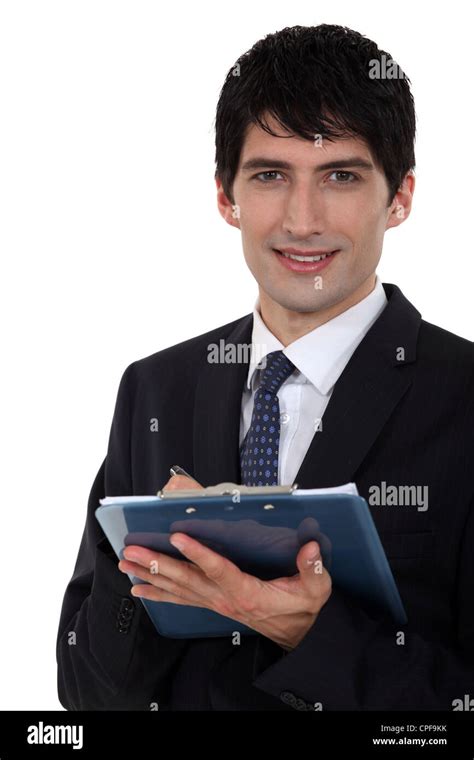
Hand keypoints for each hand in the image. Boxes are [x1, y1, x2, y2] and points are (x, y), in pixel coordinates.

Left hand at [118, 474, 331, 649]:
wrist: (298, 636)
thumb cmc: (303, 609)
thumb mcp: (315, 590)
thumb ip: (311, 569)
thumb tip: (309, 548)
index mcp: (247, 592)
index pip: (218, 570)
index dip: (198, 553)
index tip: (178, 537)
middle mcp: (225, 599)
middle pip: (187, 580)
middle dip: (158, 565)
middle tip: (133, 552)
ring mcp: (216, 604)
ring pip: (178, 589)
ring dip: (150, 576)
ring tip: (127, 565)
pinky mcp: (213, 605)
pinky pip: (180, 600)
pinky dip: (158, 594)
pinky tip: (139, 588)